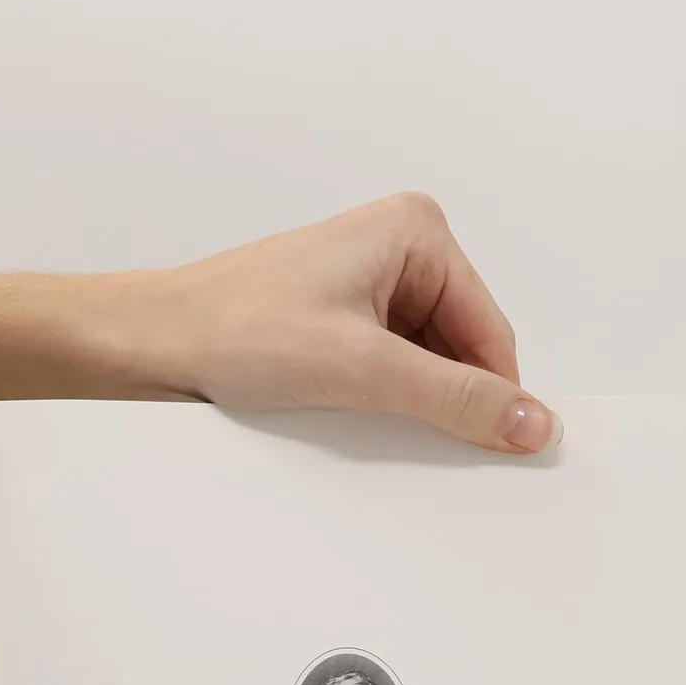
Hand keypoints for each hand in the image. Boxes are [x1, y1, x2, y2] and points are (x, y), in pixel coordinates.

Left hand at [119, 191, 560, 454]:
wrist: (156, 342)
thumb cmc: (238, 329)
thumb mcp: (363, 369)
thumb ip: (453, 398)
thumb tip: (528, 422)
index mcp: (416, 232)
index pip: (489, 329)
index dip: (495, 394)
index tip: (508, 451)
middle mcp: (396, 249)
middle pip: (458, 347)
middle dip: (443, 397)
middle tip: (423, 444)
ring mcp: (364, 285)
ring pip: (420, 363)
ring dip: (405, 402)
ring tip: (362, 418)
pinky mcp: (335, 319)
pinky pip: (383, 369)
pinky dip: (377, 400)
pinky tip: (349, 417)